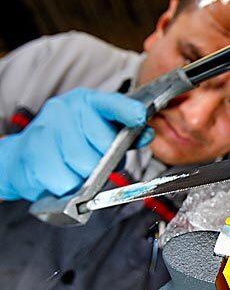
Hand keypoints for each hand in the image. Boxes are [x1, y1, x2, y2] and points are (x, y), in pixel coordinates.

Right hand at [0, 88, 153, 200]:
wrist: (22, 155)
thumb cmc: (68, 144)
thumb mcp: (99, 133)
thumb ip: (125, 136)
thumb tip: (147, 134)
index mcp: (87, 102)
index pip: (112, 103)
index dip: (128, 111)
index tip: (139, 116)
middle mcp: (65, 110)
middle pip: (105, 146)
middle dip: (104, 162)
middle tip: (93, 162)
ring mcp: (46, 129)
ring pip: (85, 167)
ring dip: (84, 178)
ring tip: (73, 169)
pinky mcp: (32, 153)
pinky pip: (64, 182)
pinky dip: (66, 187)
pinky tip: (58, 175)